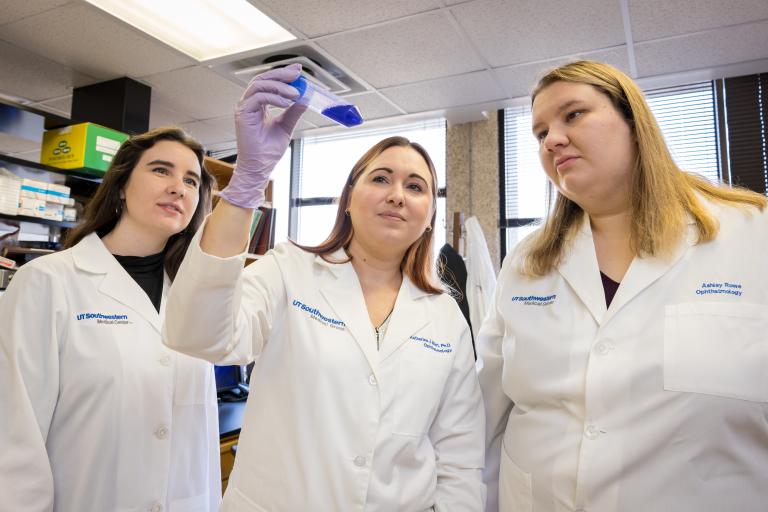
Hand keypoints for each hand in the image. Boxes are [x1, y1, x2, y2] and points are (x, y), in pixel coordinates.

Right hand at [219, 64, 306, 208]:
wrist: (260, 166)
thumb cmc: (268, 151)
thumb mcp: (286, 126)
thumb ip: (294, 111)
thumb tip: (305, 98)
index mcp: (258, 104)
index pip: (269, 82)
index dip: (283, 74)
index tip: (298, 71)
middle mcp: (249, 103)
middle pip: (263, 78)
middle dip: (282, 74)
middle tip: (297, 74)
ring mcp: (244, 107)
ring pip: (260, 85)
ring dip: (280, 86)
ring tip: (295, 93)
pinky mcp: (243, 114)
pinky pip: (258, 97)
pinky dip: (274, 97)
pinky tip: (286, 103)